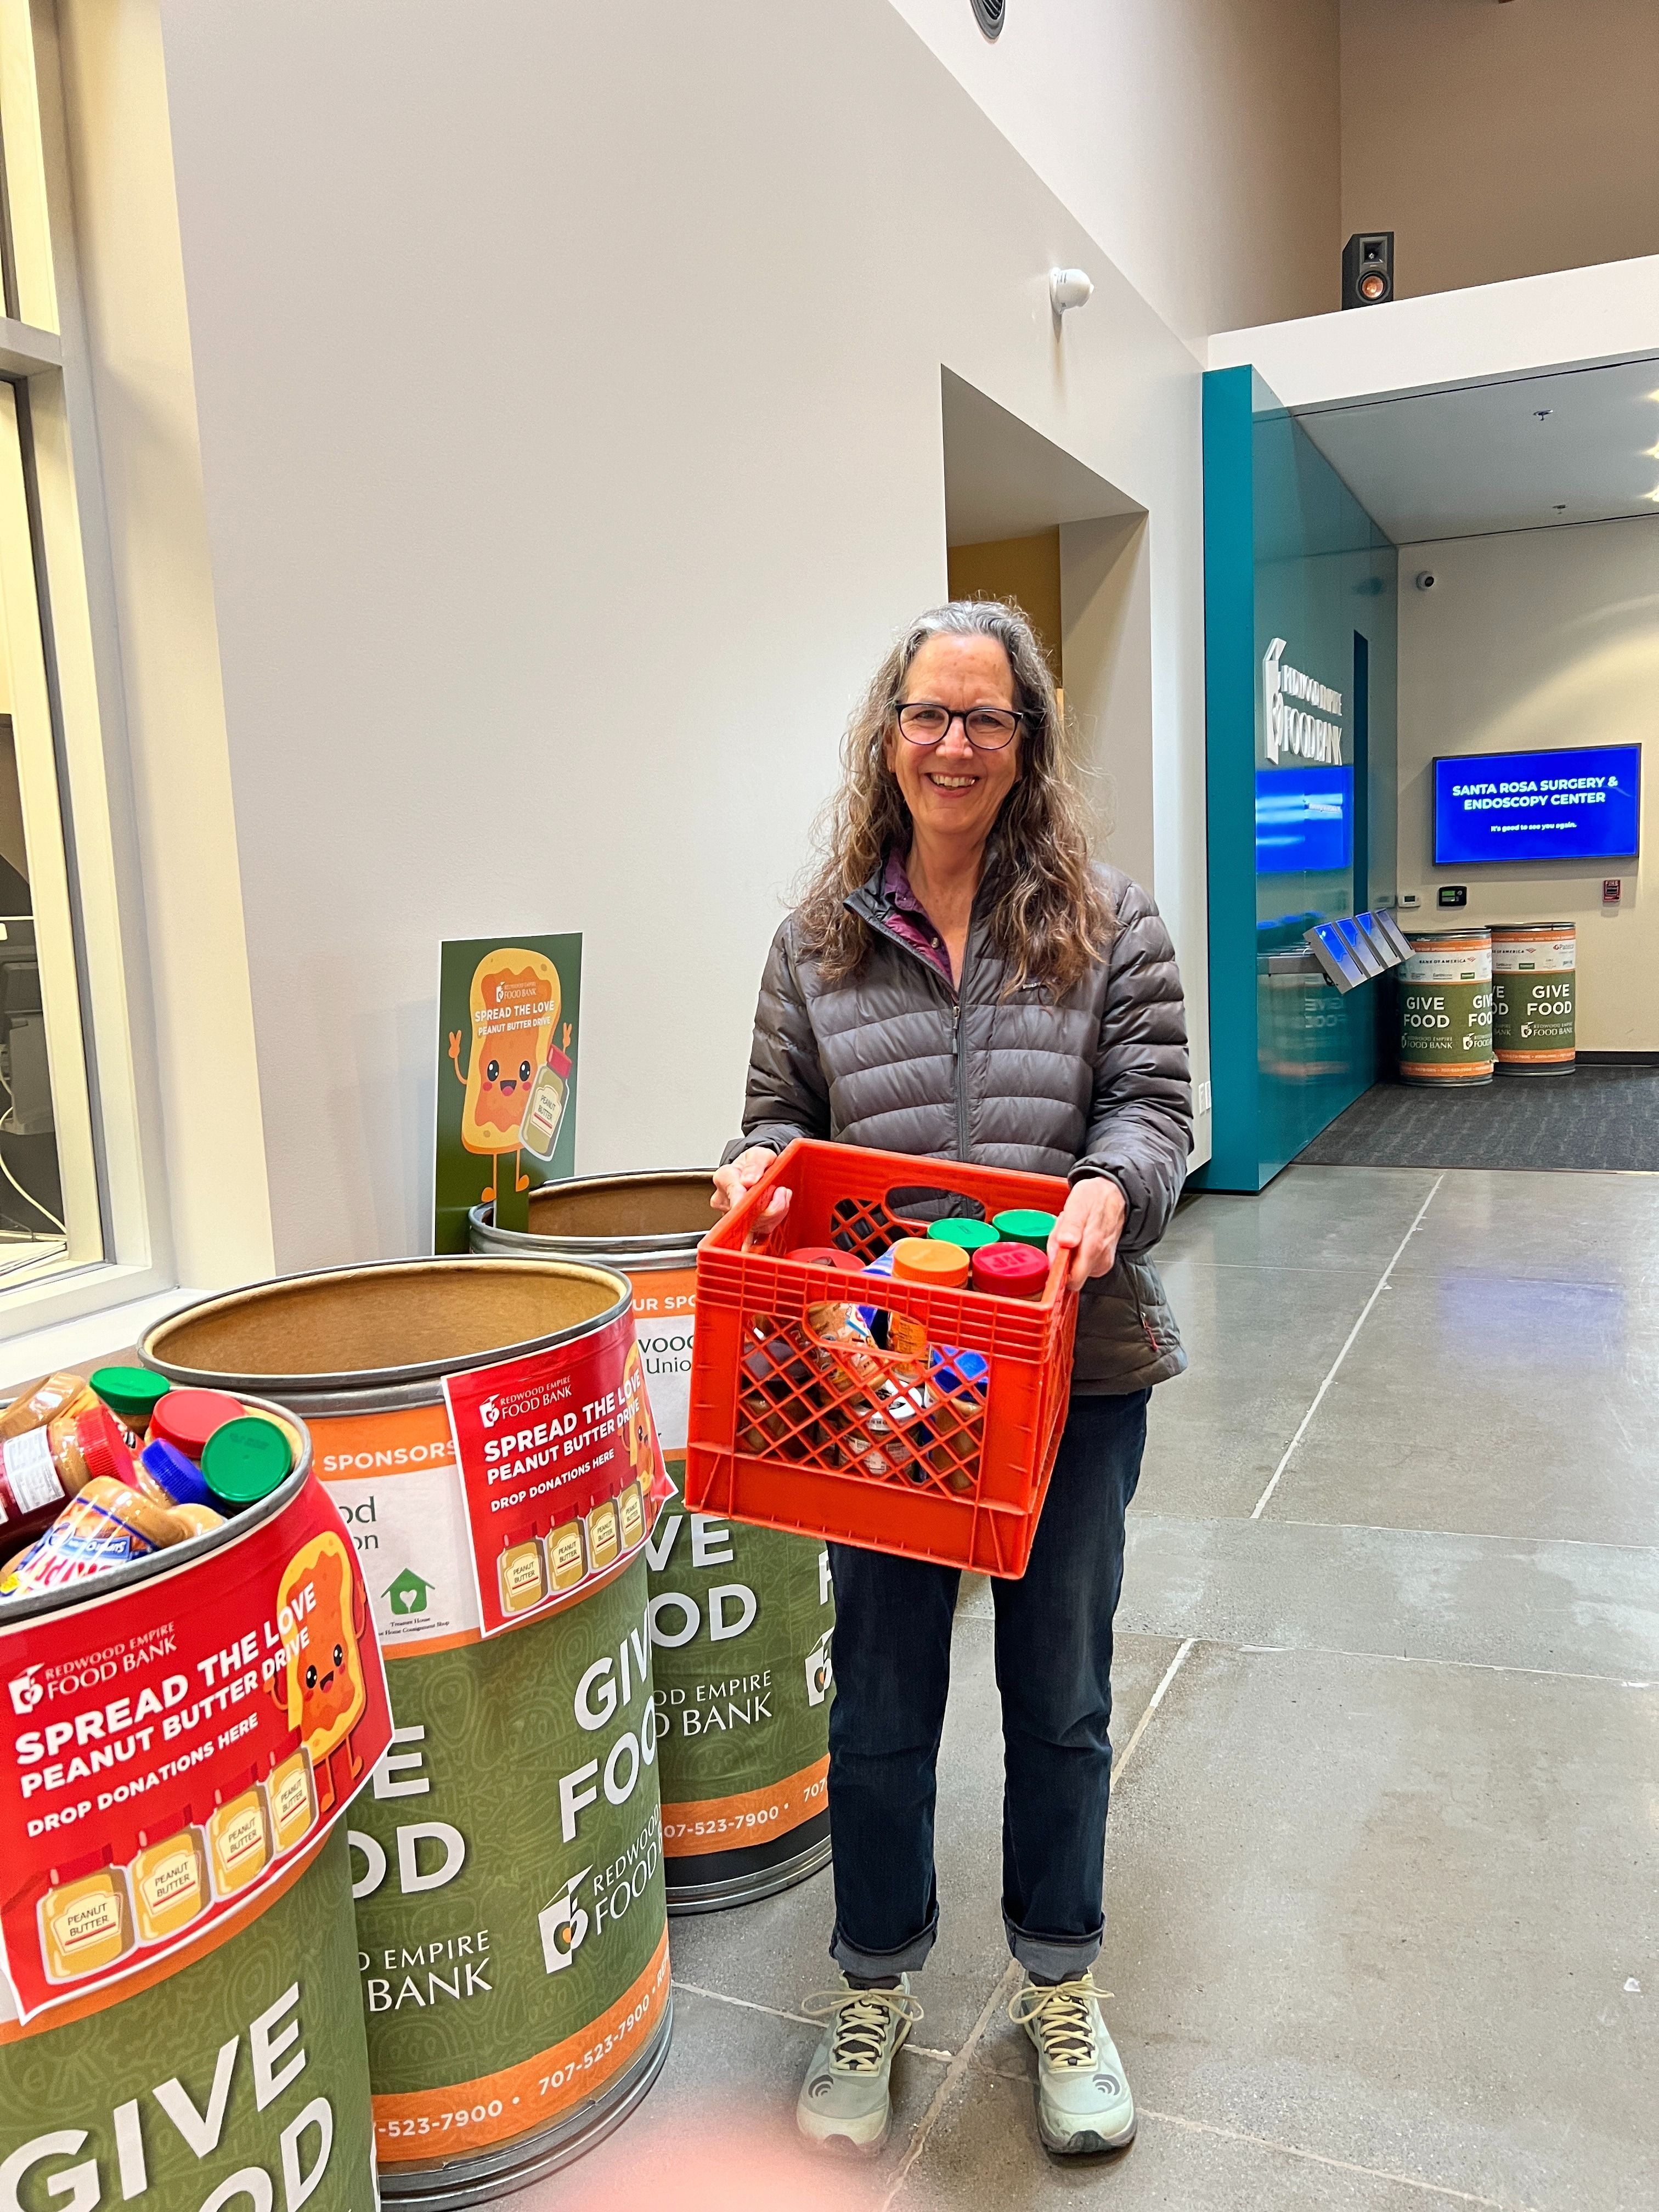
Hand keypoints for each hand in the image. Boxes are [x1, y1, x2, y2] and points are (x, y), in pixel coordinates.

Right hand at [711, 1146, 788, 1221]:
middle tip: (781, 1192)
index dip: (746, 1199)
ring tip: (781, 1195)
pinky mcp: (745, 1226)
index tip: (759, 1198)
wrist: (760, 1172)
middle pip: (744, 1213)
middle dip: (768, 1206)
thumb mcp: (758, 1154)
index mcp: (724, 1178)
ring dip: (774, 1213)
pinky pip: (762, 1229)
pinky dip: (775, 1219)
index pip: (732, 1191)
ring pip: (755, 1224)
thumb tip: (748, 1180)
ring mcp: (733, 1215)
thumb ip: (755, 1164)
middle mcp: (724, 1199)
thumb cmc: (756, 1163)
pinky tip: (778, 1207)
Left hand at [1049, 1176, 1126, 1291]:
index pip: (1072, 1279)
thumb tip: (1065, 1243)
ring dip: (1069, 1254)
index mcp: (1092, 1246)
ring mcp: (1103, 1262)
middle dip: (1062, 1259)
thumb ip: (1070, 1226)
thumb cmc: (1095, 1198)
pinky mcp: (1104, 1262)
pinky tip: (1081, 1238)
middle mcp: (1100, 1258)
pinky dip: (1077, 1253)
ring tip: (1074, 1234)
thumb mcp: (1077, 1204)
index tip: (1053, 1256)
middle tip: (1064, 1238)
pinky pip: (1083, 1264)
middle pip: (1070, 1275)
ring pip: (1075, 1269)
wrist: (1116, 1196)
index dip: (1058, 1272)